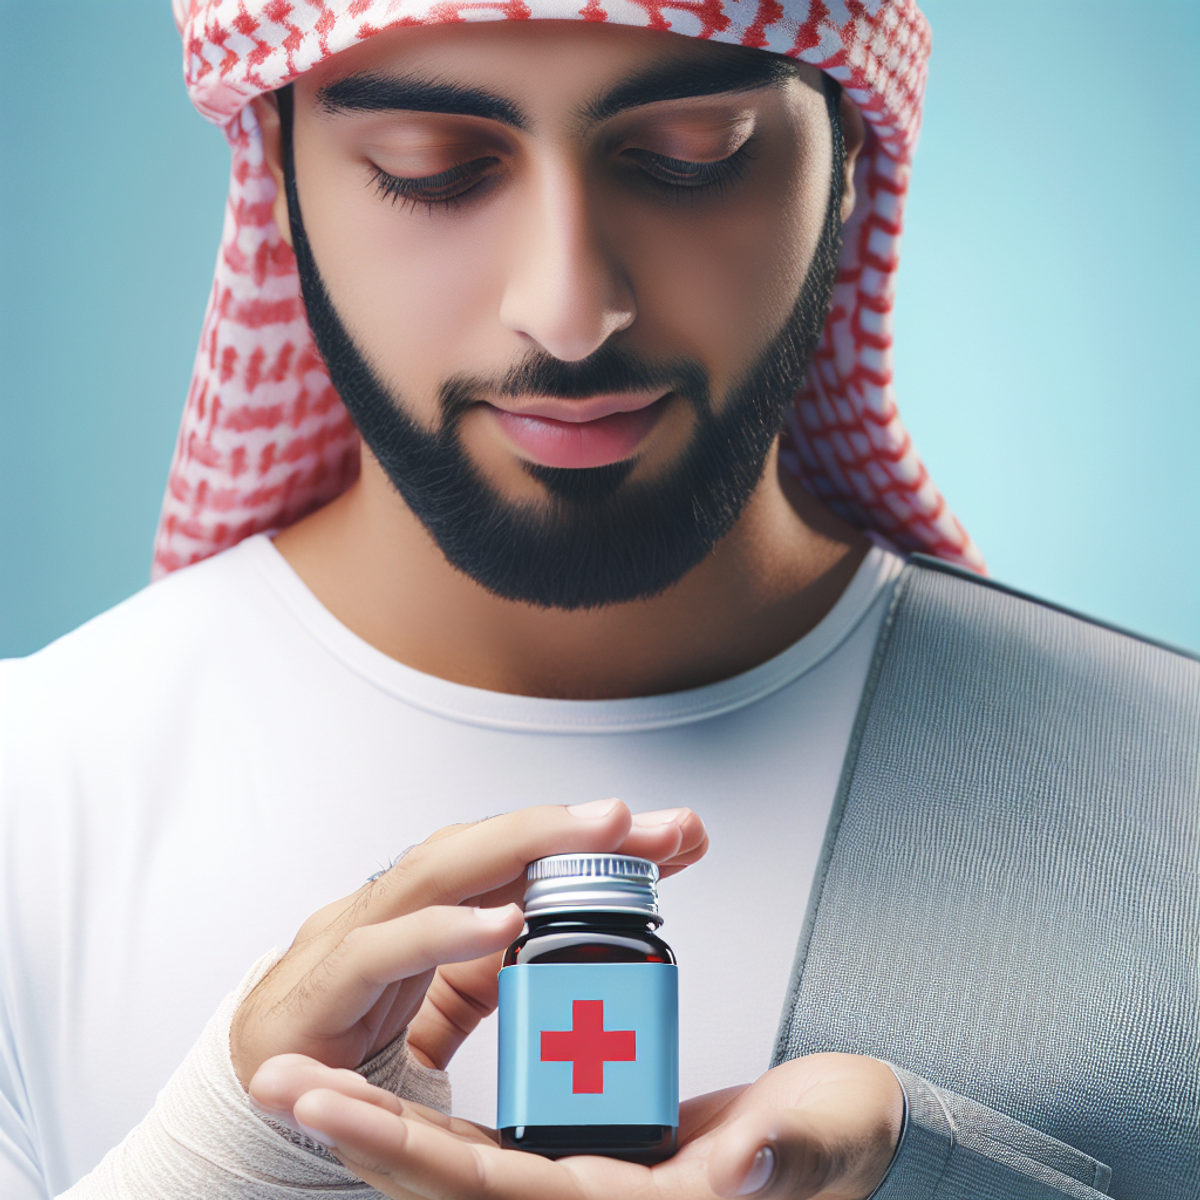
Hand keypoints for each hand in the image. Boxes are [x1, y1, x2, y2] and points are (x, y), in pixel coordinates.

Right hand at [230, 799, 706, 1087]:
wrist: (261, 1089)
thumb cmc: (359, 1021)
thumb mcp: (457, 989)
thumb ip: (521, 961)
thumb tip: (600, 938)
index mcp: (430, 899)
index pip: (517, 850)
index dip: (591, 839)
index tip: (676, 833)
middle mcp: (395, 901)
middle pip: (482, 844)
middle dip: (564, 823)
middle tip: (641, 817)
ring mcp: (354, 936)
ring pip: (435, 871)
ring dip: (520, 845)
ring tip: (595, 834)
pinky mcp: (320, 993)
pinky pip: (382, 952)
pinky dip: (443, 932)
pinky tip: (504, 921)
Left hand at [251, 1051, 903, 1199]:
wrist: (856, 1140)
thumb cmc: (835, 1149)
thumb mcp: (812, 1147)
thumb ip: (774, 1165)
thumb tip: (737, 1168)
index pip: (480, 1183)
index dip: (394, 1143)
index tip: (319, 1099)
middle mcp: (582, 1195)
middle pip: (444, 1171)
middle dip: (355, 1126)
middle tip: (279, 1077)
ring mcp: (583, 1171)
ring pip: (461, 1148)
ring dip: (386, 1113)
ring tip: (316, 1070)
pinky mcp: (595, 1140)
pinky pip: (505, 1124)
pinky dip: (448, 1102)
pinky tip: (414, 1071)